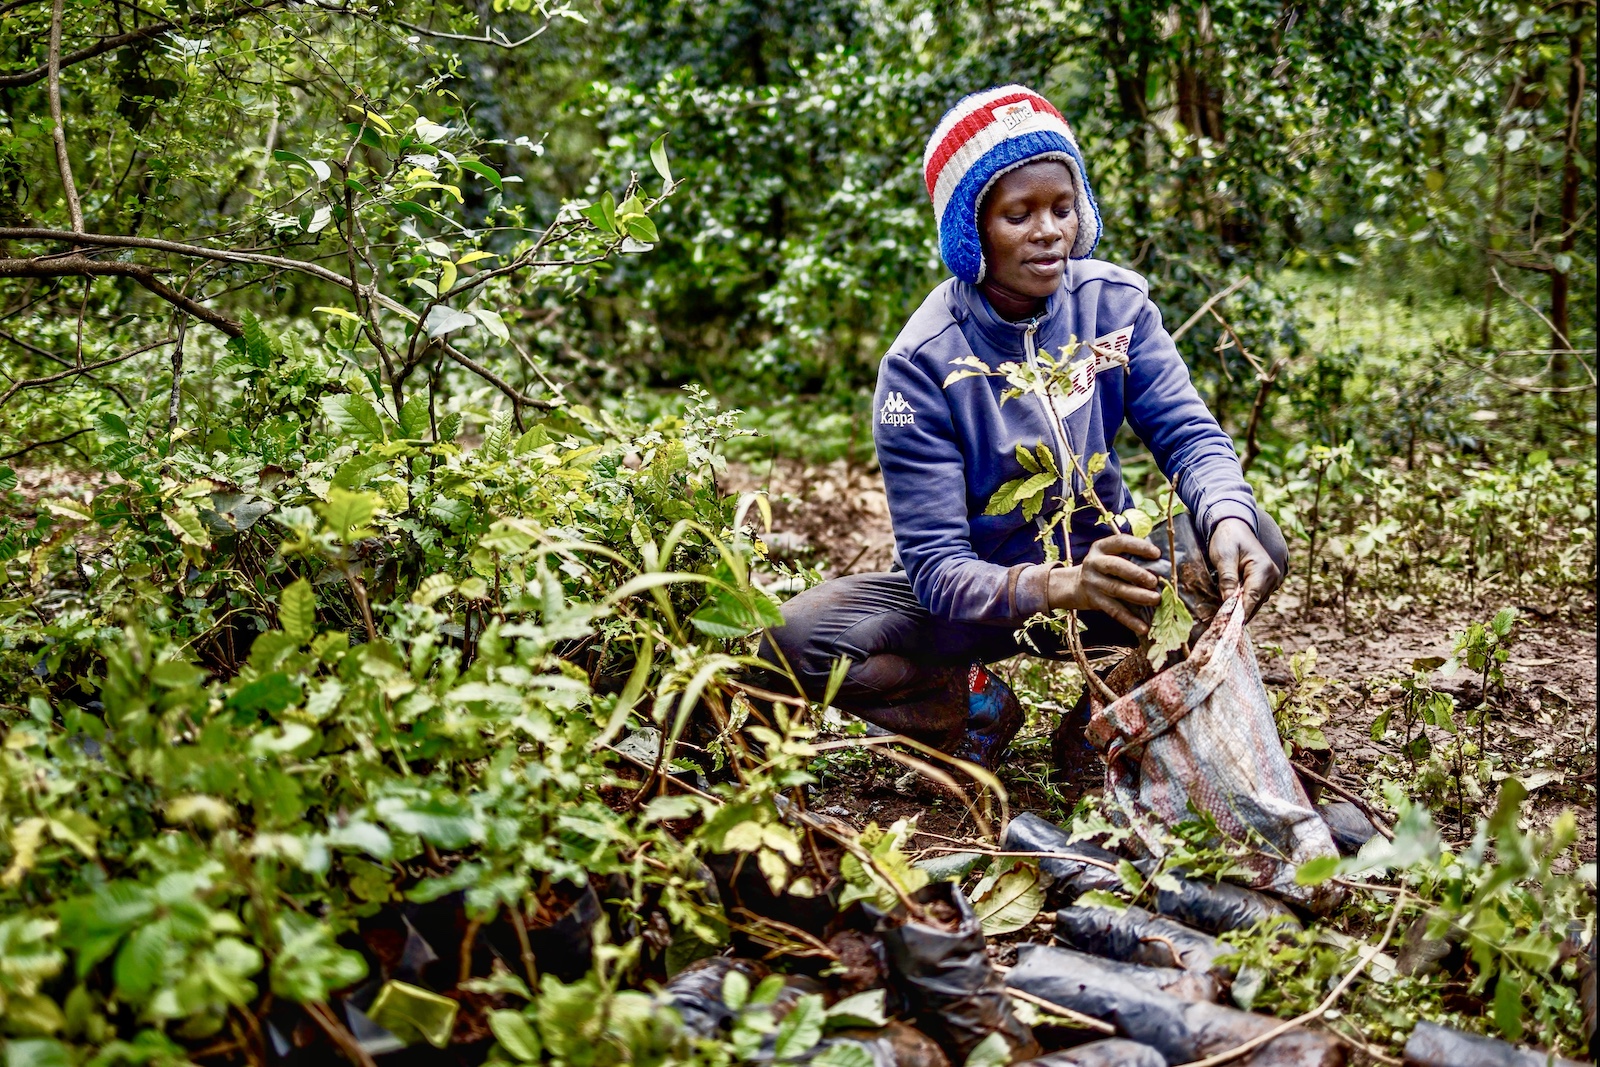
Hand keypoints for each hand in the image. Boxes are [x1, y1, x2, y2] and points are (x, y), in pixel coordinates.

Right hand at [1047, 534, 1162, 634]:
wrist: (1076, 585)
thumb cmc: (1105, 568)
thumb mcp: (1110, 555)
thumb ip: (1131, 556)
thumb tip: (1163, 564)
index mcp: (1101, 547)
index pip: (1120, 542)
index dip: (1138, 547)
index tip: (1157, 554)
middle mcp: (1094, 563)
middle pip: (1115, 566)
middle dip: (1136, 573)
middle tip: (1154, 581)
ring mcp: (1093, 583)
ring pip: (1116, 589)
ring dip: (1137, 595)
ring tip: (1156, 599)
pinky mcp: (1095, 601)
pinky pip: (1114, 611)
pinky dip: (1130, 620)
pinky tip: (1143, 628)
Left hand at [1208, 517, 1282, 620]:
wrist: (1235, 525)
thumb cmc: (1228, 539)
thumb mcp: (1224, 557)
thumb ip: (1227, 579)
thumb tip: (1229, 602)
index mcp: (1263, 569)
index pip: (1252, 598)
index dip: (1240, 613)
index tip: (1228, 626)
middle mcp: (1272, 576)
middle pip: (1255, 603)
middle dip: (1239, 614)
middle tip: (1222, 626)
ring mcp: (1271, 580)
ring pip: (1255, 603)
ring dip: (1241, 610)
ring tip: (1224, 619)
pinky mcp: (1265, 581)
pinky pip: (1255, 597)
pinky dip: (1244, 603)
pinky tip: (1231, 608)